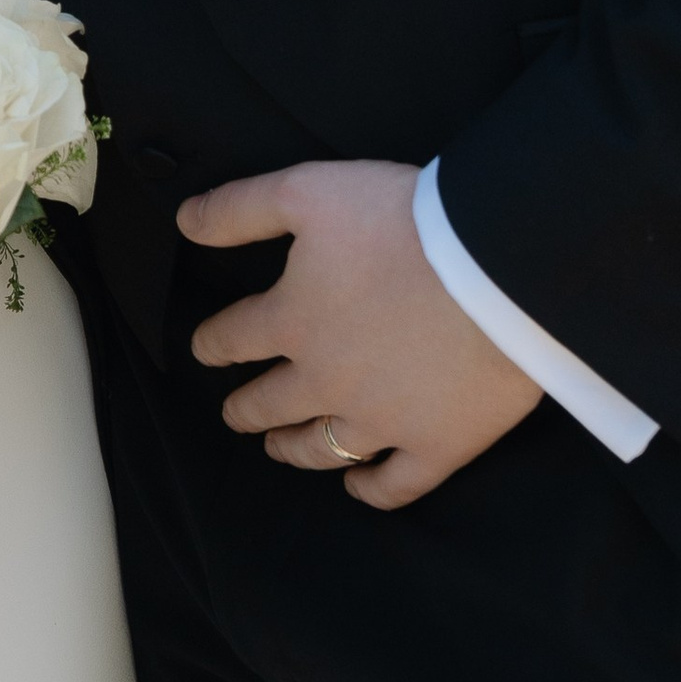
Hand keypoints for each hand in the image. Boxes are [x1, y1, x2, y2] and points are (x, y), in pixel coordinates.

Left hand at [180, 158, 541, 509]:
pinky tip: (356, 485)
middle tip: (235, 412)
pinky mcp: (436, 446)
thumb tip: (185, 222)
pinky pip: (394, 485)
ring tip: (277, 447)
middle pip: (269, 403)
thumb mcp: (307, 191)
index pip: (234, 338)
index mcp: (292, 321)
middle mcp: (325, 381)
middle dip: (245, 408)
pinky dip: (370, 490)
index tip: (205, 348)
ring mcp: (381, 422)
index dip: (213, 342)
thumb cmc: (401, 221)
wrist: (495, 266)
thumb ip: (240, 207)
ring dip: (292, 449)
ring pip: (321, 449)